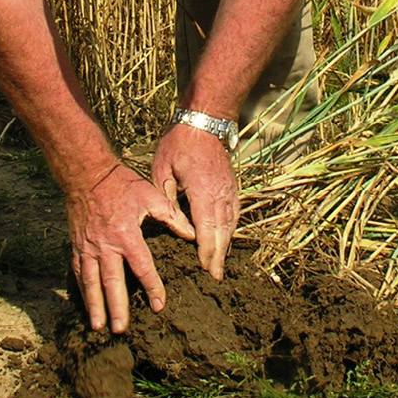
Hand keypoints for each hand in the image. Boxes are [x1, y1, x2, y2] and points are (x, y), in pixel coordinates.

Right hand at [66, 162, 197, 333]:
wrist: (86, 172)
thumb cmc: (120, 183)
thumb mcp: (149, 196)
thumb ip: (171, 217)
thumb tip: (192, 234)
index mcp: (127, 235)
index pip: (142, 268)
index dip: (153, 288)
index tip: (159, 305)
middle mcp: (105, 245)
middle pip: (112, 283)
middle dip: (116, 308)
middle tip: (121, 329)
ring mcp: (88, 246)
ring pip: (91, 282)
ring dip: (95, 305)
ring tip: (98, 326)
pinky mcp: (77, 244)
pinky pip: (78, 271)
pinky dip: (82, 289)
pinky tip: (86, 303)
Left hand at [152, 125, 238, 280]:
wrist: (204, 122)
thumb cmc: (178, 143)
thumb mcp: (163, 168)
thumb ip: (168, 198)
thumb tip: (176, 225)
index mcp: (202, 190)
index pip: (206, 227)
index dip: (207, 249)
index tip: (205, 267)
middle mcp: (220, 193)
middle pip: (221, 230)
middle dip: (218, 254)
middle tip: (215, 276)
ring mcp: (229, 189)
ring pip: (230, 223)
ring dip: (226, 244)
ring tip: (220, 264)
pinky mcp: (232, 186)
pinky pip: (234, 212)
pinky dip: (231, 228)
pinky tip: (226, 238)